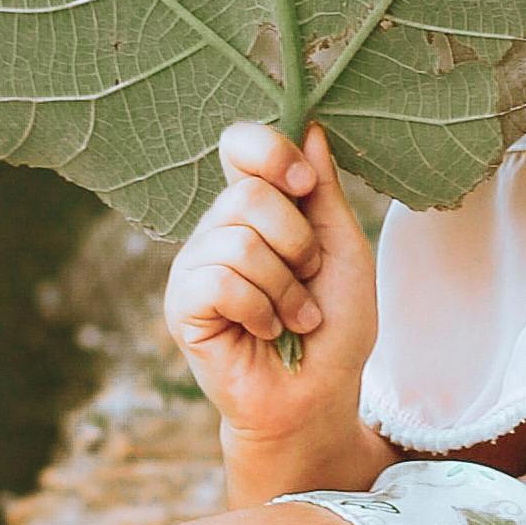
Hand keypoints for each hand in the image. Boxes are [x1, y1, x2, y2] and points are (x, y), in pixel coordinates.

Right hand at [163, 122, 378, 470]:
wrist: (318, 397)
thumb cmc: (335, 328)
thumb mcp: (344, 251)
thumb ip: (324, 194)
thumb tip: (311, 128)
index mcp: (254, 208)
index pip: (239, 145)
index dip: (270, 152)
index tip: (303, 185)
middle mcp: (218, 229)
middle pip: (248, 195)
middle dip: (296, 243)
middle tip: (308, 279)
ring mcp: (195, 266)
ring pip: (238, 241)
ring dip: (284, 288)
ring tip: (292, 317)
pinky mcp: (181, 305)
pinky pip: (220, 281)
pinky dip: (259, 309)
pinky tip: (264, 332)